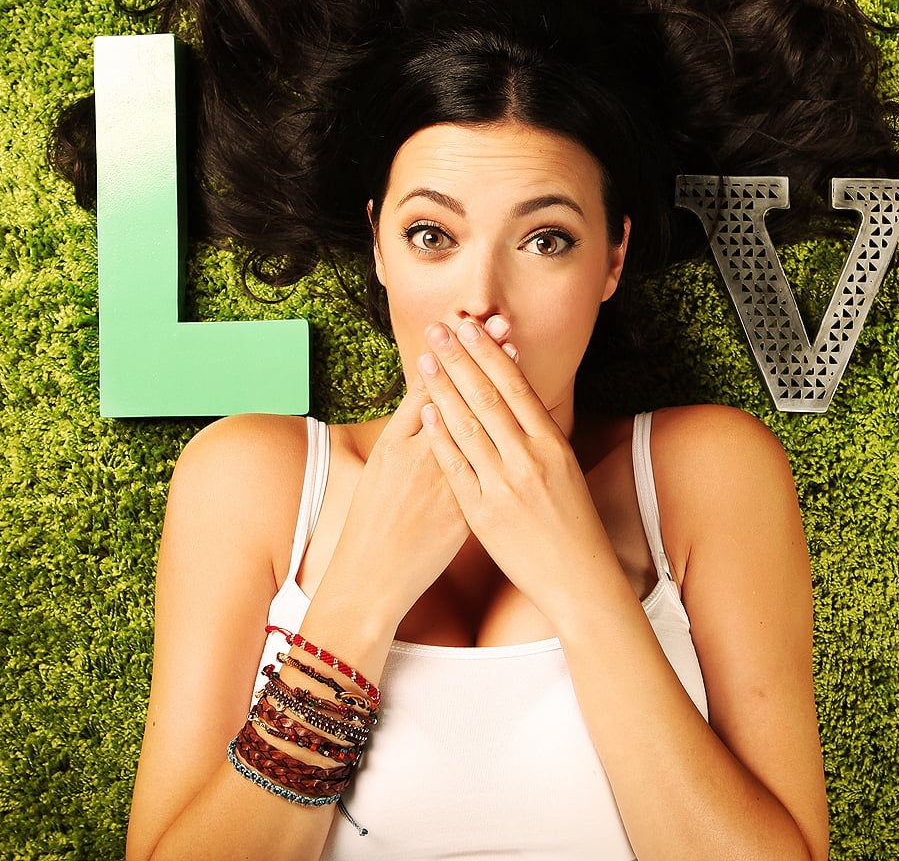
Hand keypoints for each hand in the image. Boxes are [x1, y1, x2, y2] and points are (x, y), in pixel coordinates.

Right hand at [326, 321, 516, 626]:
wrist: (376, 576)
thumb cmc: (373, 520)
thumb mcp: (382, 466)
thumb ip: (405, 428)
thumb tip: (427, 393)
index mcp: (402, 445)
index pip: (430, 386)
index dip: (453, 353)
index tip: (467, 323)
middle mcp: (429, 456)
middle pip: (463, 396)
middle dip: (482, 356)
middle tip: (501, 322)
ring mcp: (453, 480)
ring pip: (483, 423)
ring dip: (500, 384)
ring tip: (513, 349)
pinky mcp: (471, 505)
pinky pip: (495, 464)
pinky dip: (509, 434)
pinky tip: (524, 409)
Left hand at [414, 316, 625, 627]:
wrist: (579, 579)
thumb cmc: (572, 524)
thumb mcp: (565, 470)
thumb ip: (540, 436)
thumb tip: (520, 398)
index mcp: (553, 445)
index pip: (517, 387)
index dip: (491, 354)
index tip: (472, 327)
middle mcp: (530, 460)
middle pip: (488, 398)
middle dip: (460, 359)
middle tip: (439, 329)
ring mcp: (505, 486)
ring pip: (467, 426)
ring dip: (442, 389)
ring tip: (424, 361)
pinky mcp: (483, 513)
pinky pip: (455, 467)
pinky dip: (439, 436)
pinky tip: (425, 412)